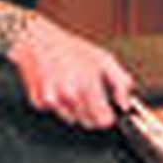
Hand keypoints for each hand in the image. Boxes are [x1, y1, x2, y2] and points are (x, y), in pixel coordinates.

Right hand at [6, 16, 134, 129]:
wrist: (36, 40)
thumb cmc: (69, 47)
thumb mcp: (103, 58)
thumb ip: (121, 82)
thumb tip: (125, 103)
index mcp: (87, 86)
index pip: (104, 121)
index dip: (107, 116)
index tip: (107, 111)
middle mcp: (69, 96)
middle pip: (88, 123)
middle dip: (92, 113)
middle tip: (89, 94)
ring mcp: (52, 100)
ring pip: (71, 119)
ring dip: (74, 109)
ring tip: (72, 86)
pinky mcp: (39, 101)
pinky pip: (55, 112)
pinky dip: (57, 104)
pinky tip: (57, 86)